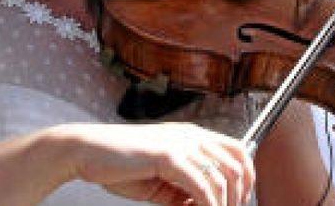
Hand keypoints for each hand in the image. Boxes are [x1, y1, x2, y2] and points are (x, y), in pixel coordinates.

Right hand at [57, 122, 254, 205]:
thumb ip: (185, 191)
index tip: (238, 202)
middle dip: (238, 197)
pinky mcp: (168, 156)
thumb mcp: (161, 181)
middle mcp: (192, 136)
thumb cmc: (119, 164)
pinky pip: (201, 186)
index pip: (238, 151)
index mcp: (192, 136)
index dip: (247, 179)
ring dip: (223, 205)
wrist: (87, 151)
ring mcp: (181, 143)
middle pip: (238, 164)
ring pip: (223, 178)